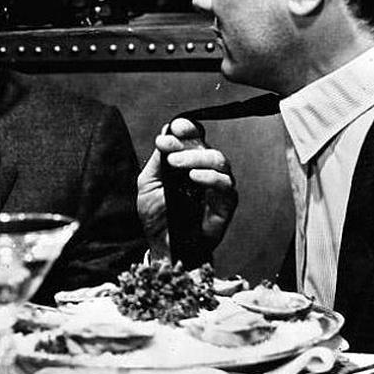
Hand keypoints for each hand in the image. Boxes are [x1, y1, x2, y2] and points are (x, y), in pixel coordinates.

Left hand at [137, 117, 236, 262]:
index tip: (176, 127)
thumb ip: (157, 161)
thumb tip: (165, 135)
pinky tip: (194, 177)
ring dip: (196, 158)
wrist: (164, 246)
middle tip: (168, 149)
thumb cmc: (157, 216)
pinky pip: (225, 184)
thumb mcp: (148, 184)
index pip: (193, 138)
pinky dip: (210, 177)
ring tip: (176, 164)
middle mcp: (205, 170)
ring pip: (218, 160)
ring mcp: (217, 186)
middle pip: (206, 146)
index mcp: (187, 162)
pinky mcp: (226, 203)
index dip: (188, 129)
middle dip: (187, 144)